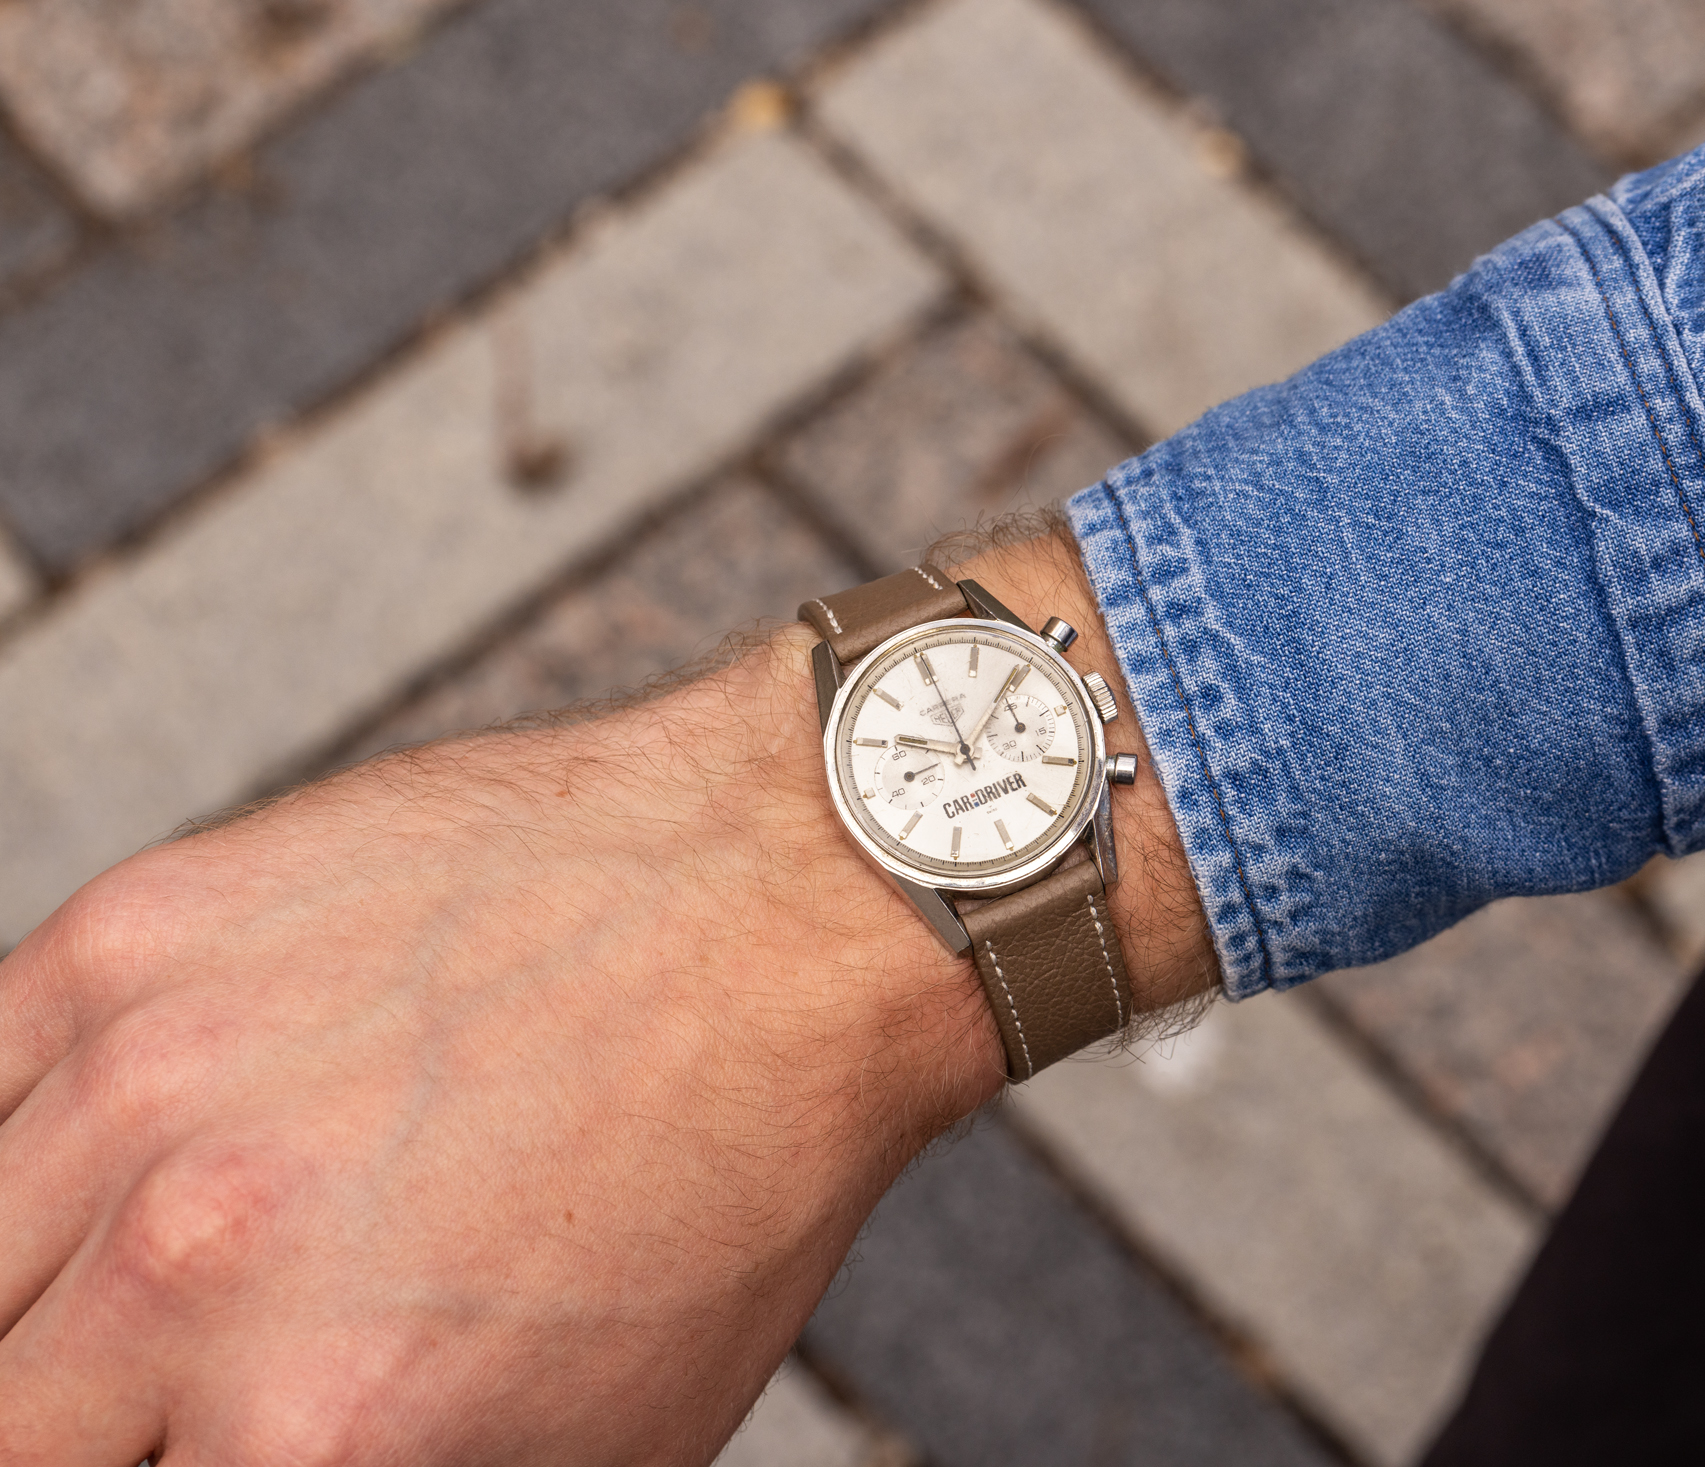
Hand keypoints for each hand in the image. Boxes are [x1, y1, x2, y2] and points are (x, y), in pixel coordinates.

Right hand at [0, 526, 1215, 1464]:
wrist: (783, 908)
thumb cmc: (726, 1182)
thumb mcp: (592, 1440)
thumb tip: (265, 1454)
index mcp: (315, 1435)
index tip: (202, 1433)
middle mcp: (190, 1270)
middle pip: (12, 1427)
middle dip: (84, 1426)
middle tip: (180, 1385)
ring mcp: (143, 1083)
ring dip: (42, 1302)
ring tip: (150, 1287)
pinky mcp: (132, 938)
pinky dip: (22, 1154)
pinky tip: (107, 1168)